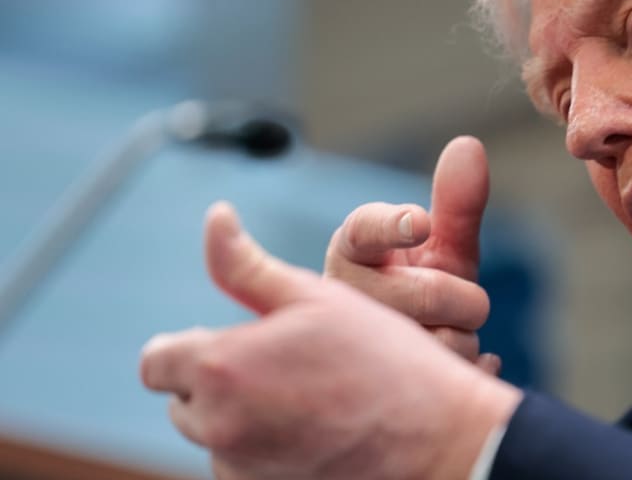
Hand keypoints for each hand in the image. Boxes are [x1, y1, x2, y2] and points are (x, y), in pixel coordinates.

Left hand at [140, 202, 521, 479]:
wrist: (436, 438)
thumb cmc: (383, 359)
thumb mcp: (317, 296)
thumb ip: (247, 264)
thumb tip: (215, 216)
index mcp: (221, 366)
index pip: (155, 361)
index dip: (186, 346)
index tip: (229, 341)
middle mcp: (219, 426)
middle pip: (183, 402)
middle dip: (217, 381)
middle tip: (282, 364)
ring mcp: (241, 469)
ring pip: (215, 437)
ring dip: (241, 417)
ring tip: (308, 398)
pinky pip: (244, 468)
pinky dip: (265, 450)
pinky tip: (316, 430)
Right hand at [324, 136, 498, 372]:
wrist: (398, 365)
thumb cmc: (414, 293)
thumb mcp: (438, 249)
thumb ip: (456, 203)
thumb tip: (468, 145)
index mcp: (351, 252)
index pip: (362, 231)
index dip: (390, 224)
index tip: (417, 220)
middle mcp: (343, 300)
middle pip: (426, 294)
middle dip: (461, 297)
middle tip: (454, 300)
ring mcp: (356, 353)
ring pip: (445, 344)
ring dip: (462, 339)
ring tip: (439, 337)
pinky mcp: (380, 395)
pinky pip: (453, 379)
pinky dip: (474, 368)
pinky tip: (459, 366)